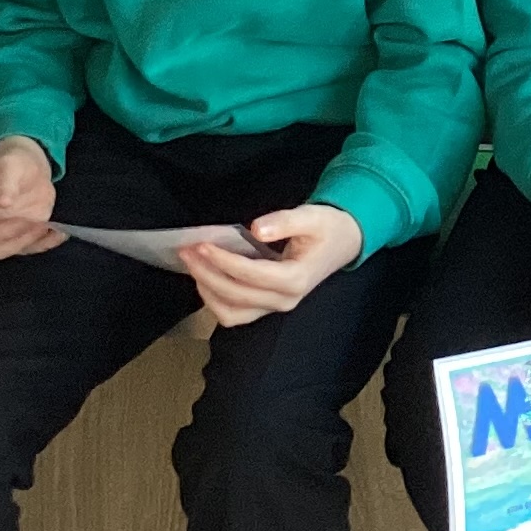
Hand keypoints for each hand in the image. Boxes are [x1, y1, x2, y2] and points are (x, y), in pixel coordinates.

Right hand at [0, 136, 62, 257]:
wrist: (29, 174)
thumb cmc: (12, 165)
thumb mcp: (10, 165)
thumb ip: (5, 181)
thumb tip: (2, 203)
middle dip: (4, 231)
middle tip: (26, 219)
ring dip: (21, 241)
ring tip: (41, 224)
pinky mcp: (11, 243)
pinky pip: (23, 250)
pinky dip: (41, 244)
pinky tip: (57, 233)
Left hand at [184, 202, 362, 326]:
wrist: (343, 243)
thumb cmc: (327, 228)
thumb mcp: (311, 216)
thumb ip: (284, 221)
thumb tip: (256, 229)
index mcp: (296, 279)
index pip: (251, 274)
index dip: (224, 261)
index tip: (202, 244)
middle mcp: (285, 300)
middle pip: (236, 295)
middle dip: (207, 274)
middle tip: (187, 250)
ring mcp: (276, 307)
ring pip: (232, 313)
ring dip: (207, 291)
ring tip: (192, 264)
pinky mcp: (267, 307)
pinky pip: (235, 314)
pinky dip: (215, 300)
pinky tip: (205, 277)